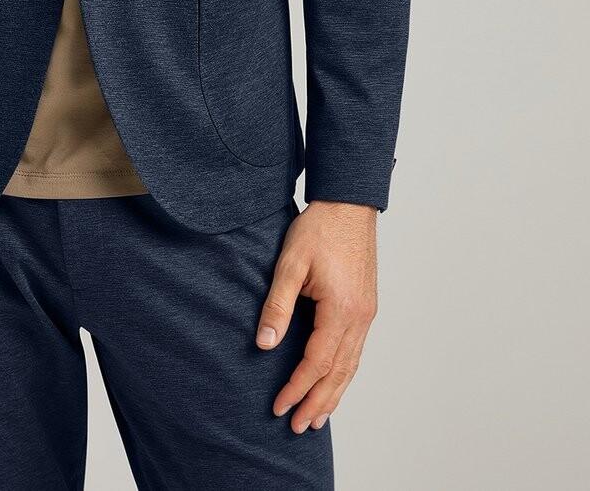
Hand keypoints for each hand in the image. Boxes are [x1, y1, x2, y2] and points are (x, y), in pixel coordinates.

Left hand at [255, 200, 377, 432]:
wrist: (349, 203)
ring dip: (334, 394)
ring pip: (351, 365)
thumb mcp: (290, 263)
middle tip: (297, 426)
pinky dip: (344, 373)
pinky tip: (334, 382)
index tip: (278, 406)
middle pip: (339, 373)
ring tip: (317, 417)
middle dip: (317, 402)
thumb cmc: (319, 228)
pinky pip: (356, 351)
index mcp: (341, 309)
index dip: (297, 387)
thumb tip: (264, 344)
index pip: (316, 362)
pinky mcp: (366, 307)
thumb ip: (277, 305)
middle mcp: (359, 317)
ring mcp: (367, 313)